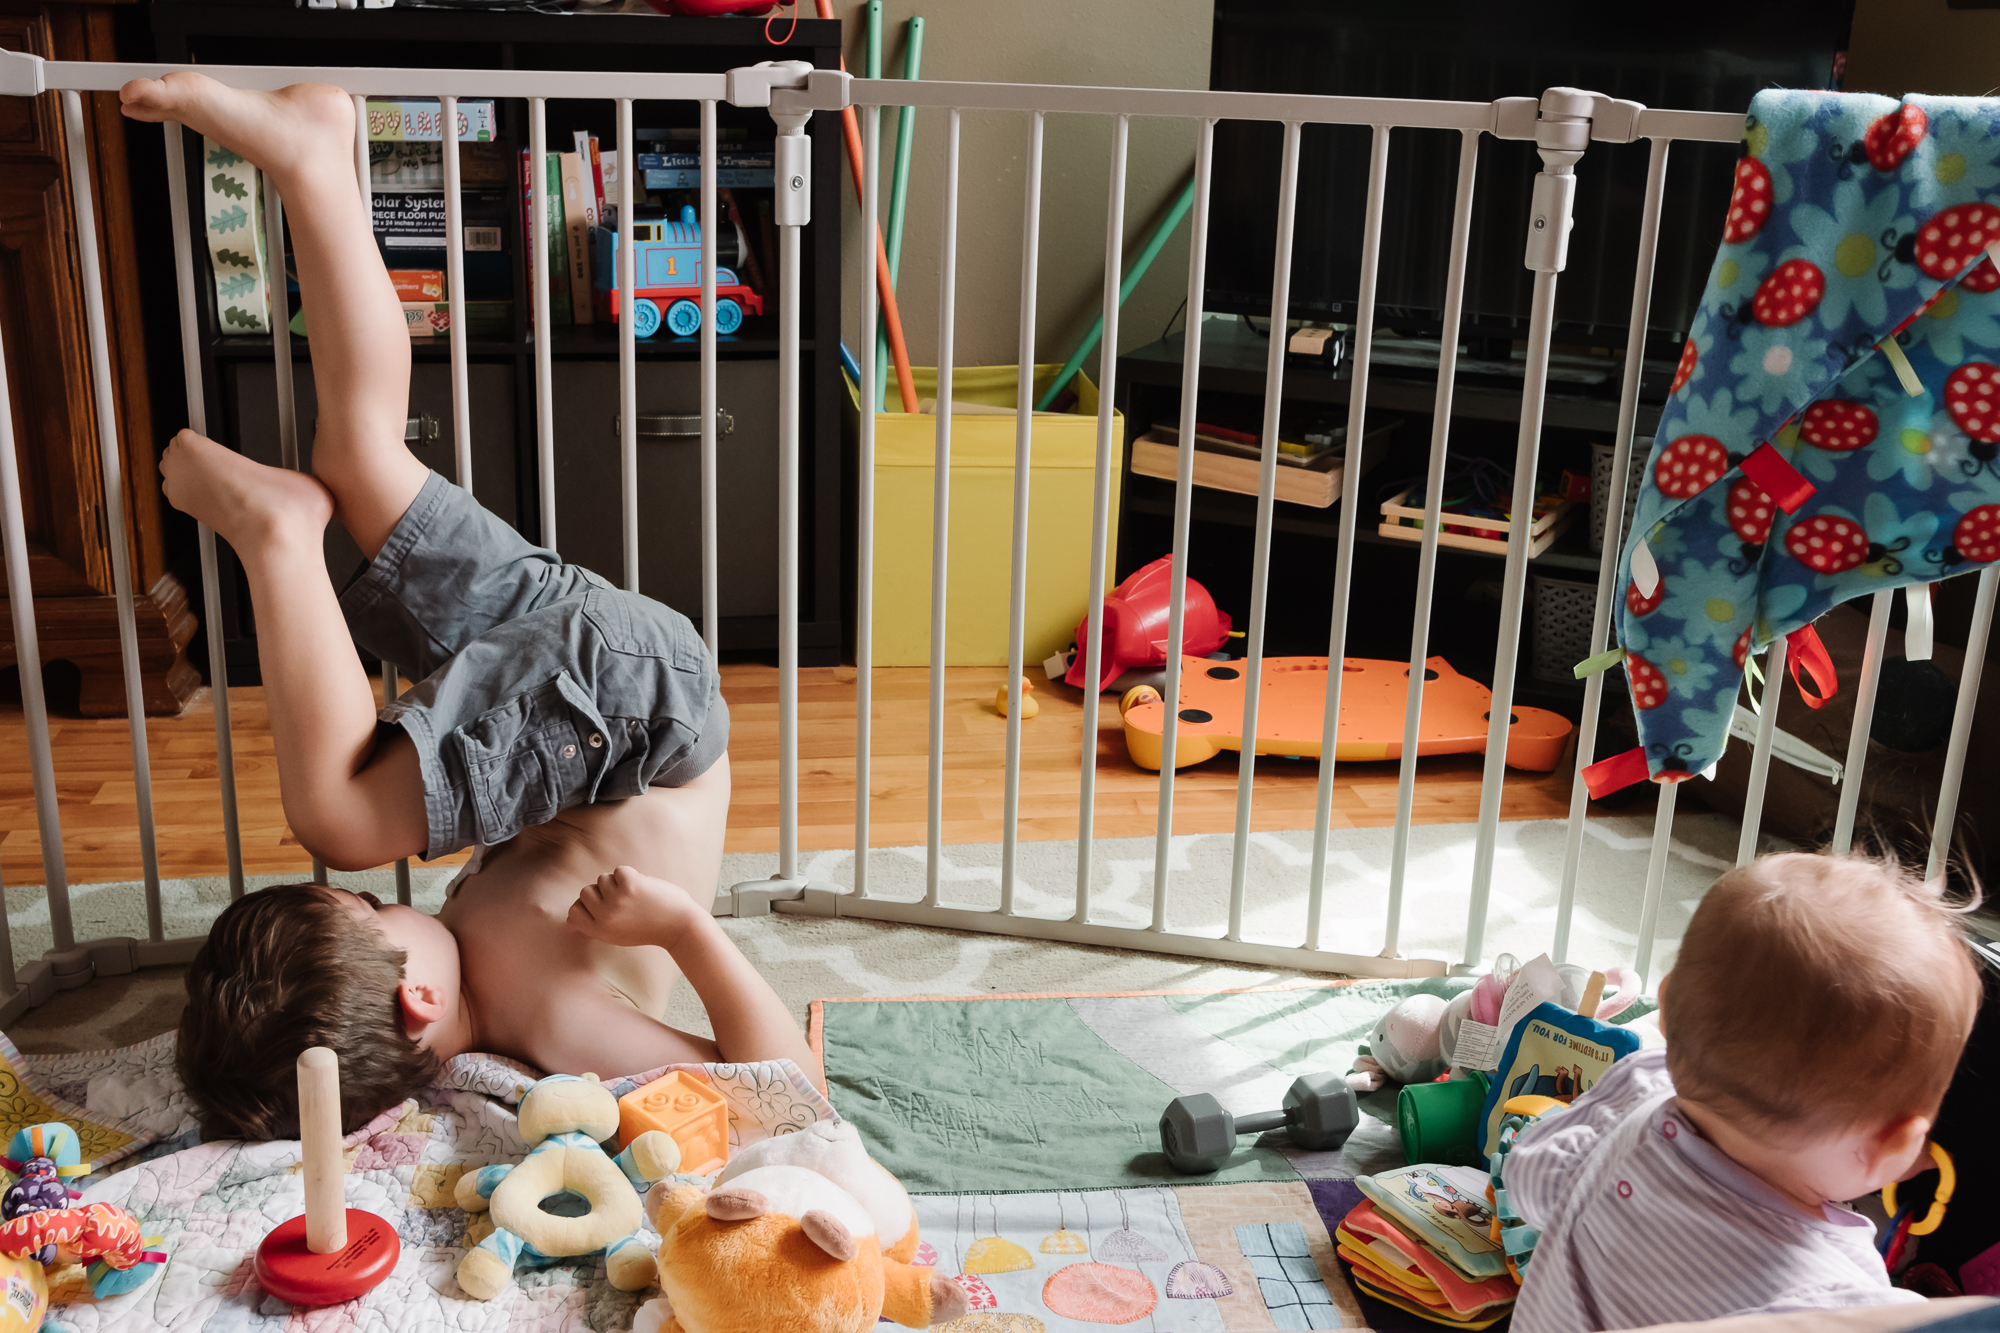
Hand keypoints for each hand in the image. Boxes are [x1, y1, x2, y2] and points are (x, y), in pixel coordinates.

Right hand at [567, 866, 696, 947]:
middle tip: (624, 900)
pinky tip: (644, 888)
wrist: (679, 926)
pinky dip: (631, 875)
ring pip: (603, 878)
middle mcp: (604, 917)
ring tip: (636, 896)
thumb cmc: (648, 929)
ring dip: (619, 883)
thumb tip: (570, 919)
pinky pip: (619, 870)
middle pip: (586, 891)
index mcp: (599, 931)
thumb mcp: (616, 935)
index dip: (584, 905)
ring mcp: (616, 900)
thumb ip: (594, 926)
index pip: (574, 912)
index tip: (600, 905)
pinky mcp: (630, 885)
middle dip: (603, 891)